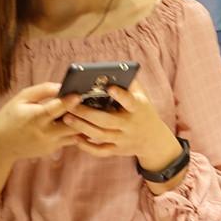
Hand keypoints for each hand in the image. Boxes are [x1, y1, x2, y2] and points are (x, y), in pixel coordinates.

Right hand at [0, 83, 84, 168]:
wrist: (2, 145)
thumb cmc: (10, 117)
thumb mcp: (21, 99)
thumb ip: (42, 91)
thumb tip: (61, 86)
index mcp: (35, 117)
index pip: (55, 109)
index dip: (68, 102)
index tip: (78, 95)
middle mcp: (45, 133)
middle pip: (71, 125)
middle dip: (83, 114)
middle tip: (92, 103)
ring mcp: (50, 144)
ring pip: (75, 134)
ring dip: (83, 123)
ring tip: (90, 111)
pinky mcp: (53, 150)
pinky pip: (70, 140)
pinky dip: (75, 131)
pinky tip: (79, 121)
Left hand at [64, 82, 181, 172]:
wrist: (153, 140)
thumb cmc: (142, 111)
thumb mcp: (141, 96)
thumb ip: (129, 83)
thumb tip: (113, 69)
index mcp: (137, 108)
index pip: (130, 101)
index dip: (120, 95)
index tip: (109, 87)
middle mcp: (130, 125)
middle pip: (107, 120)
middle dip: (87, 113)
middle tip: (70, 104)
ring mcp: (123, 139)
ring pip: (100, 135)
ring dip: (82, 127)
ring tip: (66, 117)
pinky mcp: (117, 150)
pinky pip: (100, 151)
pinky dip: (87, 147)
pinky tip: (75, 138)